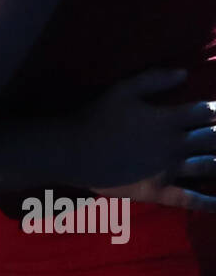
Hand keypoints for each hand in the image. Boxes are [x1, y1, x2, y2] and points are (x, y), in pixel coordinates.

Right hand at [72, 68, 215, 211]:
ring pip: (208, 166)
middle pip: (212, 138)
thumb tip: (184, 72)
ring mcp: (168, 170)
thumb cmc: (97, 117)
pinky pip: (189, 199)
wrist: (74, 151)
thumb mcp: (123, 89)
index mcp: (168, 119)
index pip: (205, 112)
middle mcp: (174, 144)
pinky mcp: (158, 191)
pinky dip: (208, 202)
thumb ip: (155, 79)